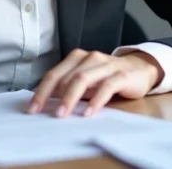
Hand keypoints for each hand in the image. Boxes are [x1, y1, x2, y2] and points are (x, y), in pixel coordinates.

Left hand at [27, 49, 162, 117]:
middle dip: (52, 96)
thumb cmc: (107, 77)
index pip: (54, 74)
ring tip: (62, 114)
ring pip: (83, 79)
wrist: (139, 68)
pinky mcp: (122, 75)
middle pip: (66, 77)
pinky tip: (88, 113)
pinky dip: (96, 100)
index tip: (32, 108)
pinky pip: (107, 86)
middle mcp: (90, 58)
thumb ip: (69, 87)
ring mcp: (106, 65)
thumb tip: (46, 105)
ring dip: (70, 98)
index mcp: (77, 58)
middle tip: (43, 113)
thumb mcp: (86, 80)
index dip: (41, 91)